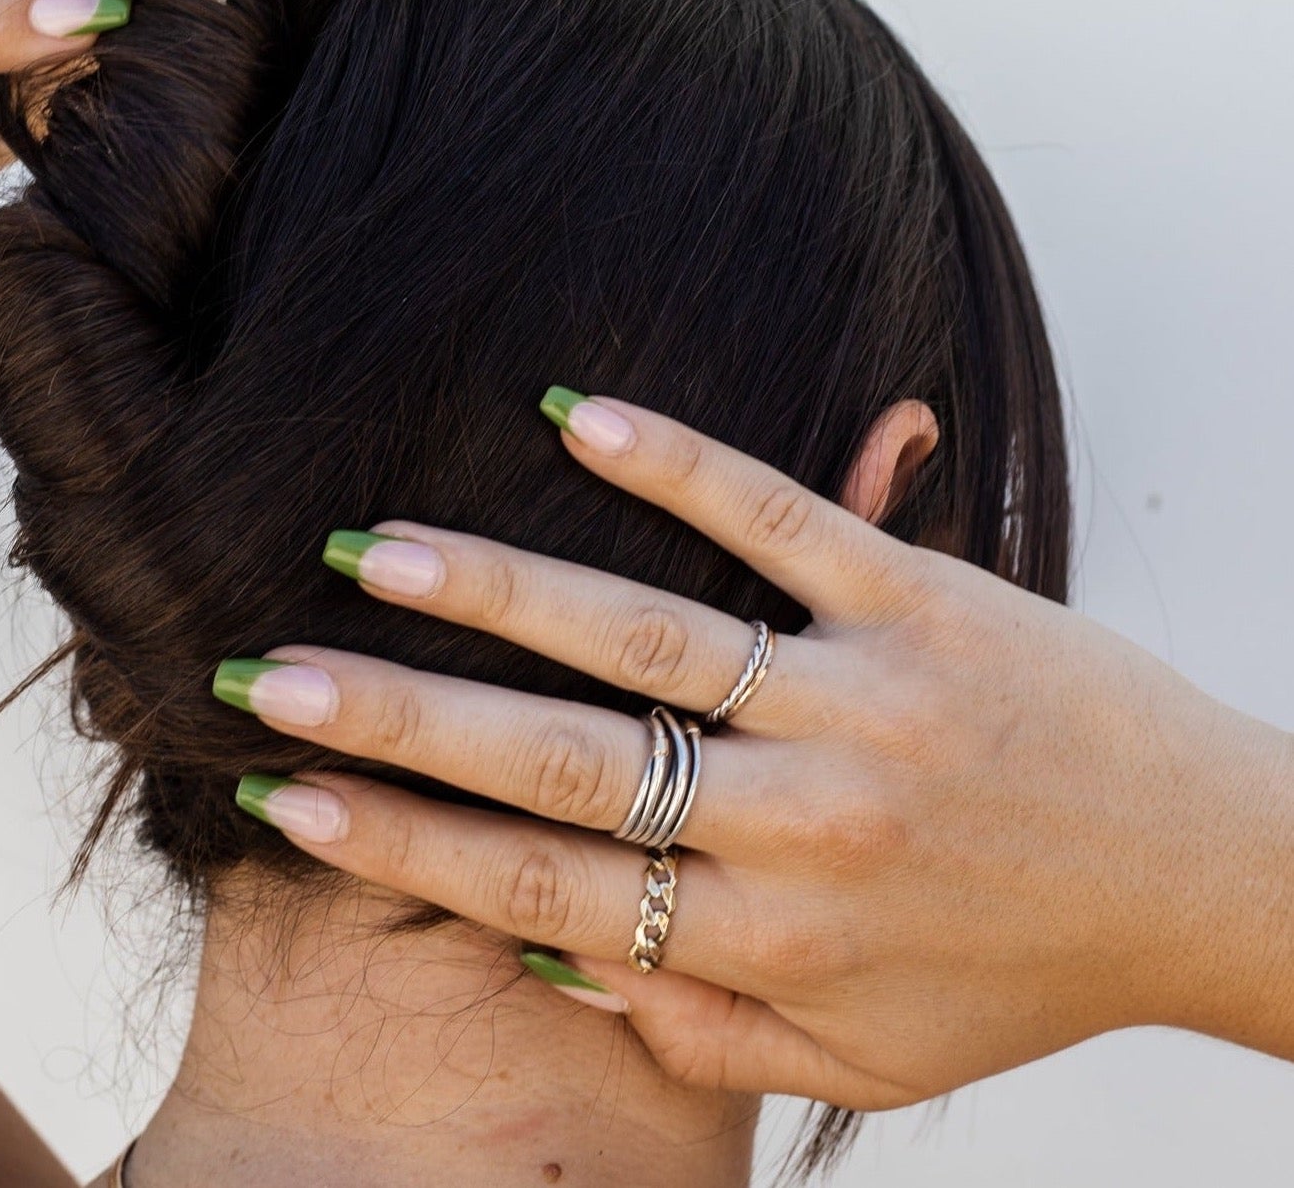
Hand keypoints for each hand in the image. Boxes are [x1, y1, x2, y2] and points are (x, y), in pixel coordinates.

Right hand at [216, 394, 1293, 1107]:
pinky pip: (787, 518)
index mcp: (774, 941)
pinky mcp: (927, 597)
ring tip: (379, 550)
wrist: (1217, 878)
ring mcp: (865, 695)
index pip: (545, 892)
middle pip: (566, 765)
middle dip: (401, 721)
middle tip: (274, 674)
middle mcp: (804, 824)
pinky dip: (678, 462)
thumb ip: (705, 1034)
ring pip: (650, 633)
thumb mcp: (865, 1059)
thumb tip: (555, 961)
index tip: (288, 796)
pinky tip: (573, 414)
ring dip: (501, 588)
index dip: (405, 845)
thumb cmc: (1021, 972)